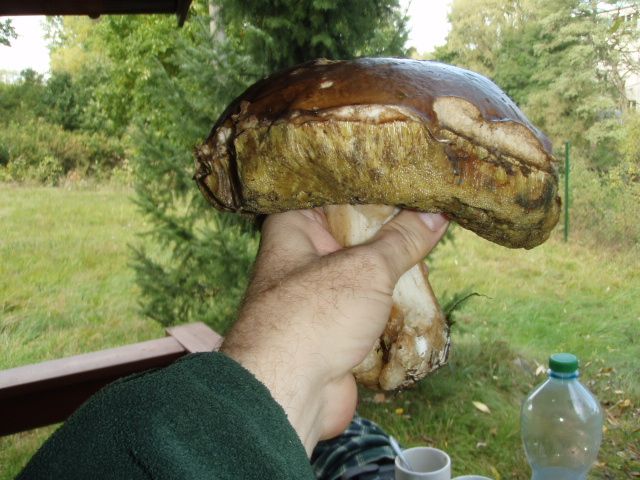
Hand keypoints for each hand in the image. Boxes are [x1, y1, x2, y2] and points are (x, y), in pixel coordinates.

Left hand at [221, 208, 447, 454]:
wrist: (286, 392)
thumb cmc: (314, 316)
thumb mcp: (366, 269)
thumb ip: (402, 240)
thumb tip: (436, 213)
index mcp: (294, 227)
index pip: (337, 194)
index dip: (375, 188)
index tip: (414, 179)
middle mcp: (302, 256)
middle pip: (354, 233)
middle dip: (392, 230)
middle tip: (433, 214)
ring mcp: (318, 293)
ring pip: (364, 271)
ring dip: (395, 269)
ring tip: (434, 245)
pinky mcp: (332, 326)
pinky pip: (367, 304)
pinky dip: (391, 301)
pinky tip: (422, 288)